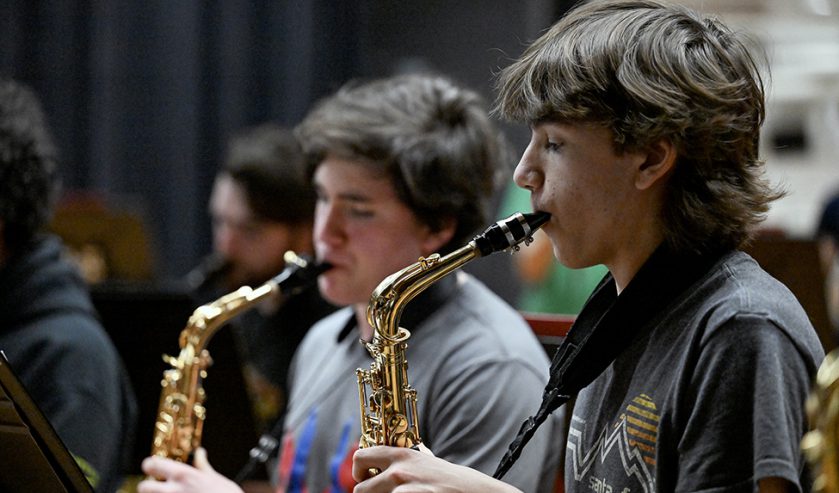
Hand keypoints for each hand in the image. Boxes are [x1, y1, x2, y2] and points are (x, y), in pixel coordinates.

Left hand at [138, 448, 242, 492]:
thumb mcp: (214, 478)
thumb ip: (202, 466)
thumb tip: (199, 453)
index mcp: (183, 475)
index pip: (152, 464)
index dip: (150, 465)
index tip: (153, 467)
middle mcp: (173, 491)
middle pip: (144, 487)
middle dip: (148, 487)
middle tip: (157, 487)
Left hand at [352, 445, 520, 492]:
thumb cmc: (454, 481)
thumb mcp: (431, 462)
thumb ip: (414, 456)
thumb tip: (405, 450)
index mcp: (402, 456)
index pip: (360, 456)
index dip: (359, 470)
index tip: (366, 478)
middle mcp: (399, 472)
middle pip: (360, 489)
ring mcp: (404, 492)